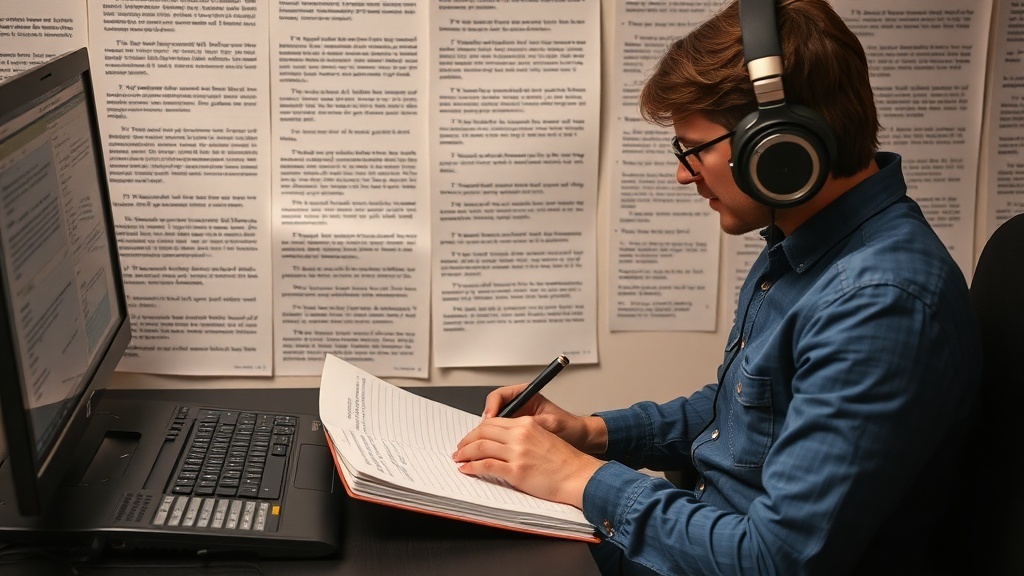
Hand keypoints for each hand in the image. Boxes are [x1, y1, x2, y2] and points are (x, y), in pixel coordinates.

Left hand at [453, 416, 603, 507]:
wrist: (578, 476)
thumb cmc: (565, 462)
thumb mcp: (543, 438)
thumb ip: (523, 437)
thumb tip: (502, 444)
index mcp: (527, 424)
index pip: (494, 422)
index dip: (478, 430)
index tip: (471, 438)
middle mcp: (520, 434)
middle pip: (483, 432)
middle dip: (467, 440)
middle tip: (460, 448)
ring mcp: (517, 452)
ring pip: (481, 447)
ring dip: (465, 453)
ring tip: (458, 458)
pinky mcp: (516, 470)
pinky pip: (486, 465)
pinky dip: (471, 467)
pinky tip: (466, 469)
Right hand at [481, 384, 607, 453]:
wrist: (579, 439)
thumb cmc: (569, 428)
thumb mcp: (552, 423)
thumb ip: (534, 423)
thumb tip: (517, 427)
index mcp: (526, 395)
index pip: (499, 396)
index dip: (491, 407)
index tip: (490, 419)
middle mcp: (519, 405)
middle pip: (491, 411)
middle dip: (483, 425)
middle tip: (478, 436)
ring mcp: (516, 419)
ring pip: (492, 425)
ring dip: (485, 435)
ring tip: (481, 446)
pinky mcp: (515, 433)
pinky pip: (498, 436)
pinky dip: (492, 443)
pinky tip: (492, 452)